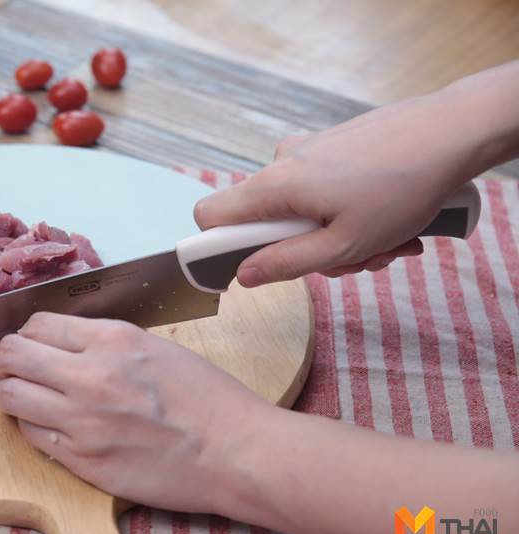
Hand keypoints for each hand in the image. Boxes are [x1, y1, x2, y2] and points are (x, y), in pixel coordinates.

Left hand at [0, 312, 270, 511]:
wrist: (235, 452)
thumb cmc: (208, 399)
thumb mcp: (155, 346)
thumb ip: (104, 342)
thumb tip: (61, 341)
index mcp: (112, 340)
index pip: (37, 323)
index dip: (27, 332)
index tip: (30, 342)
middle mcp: (90, 376)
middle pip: (11, 355)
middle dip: (6, 358)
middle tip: (14, 366)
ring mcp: (82, 421)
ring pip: (9, 396)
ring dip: (9, 393)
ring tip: (24, 395)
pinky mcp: (82, 460)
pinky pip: (31, 435)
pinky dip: (31, 426)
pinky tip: (49, 424)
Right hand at [192, 92, 480, 286]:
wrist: (452, 131)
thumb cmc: (403, 188)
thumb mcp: (344, 244)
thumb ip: (287, 263)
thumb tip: (245, 274)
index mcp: (275, 186)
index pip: (210, 217)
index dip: (219, 249)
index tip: (250, 269)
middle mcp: (282, 163)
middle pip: (267, 222)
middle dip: (306, 251)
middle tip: (354, 260)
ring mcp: (308, 150)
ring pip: (302, 211)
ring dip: (338, 236)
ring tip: (386, 242)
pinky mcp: (332, 146)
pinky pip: (324, 191)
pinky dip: (350, 212)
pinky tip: (389, 219)